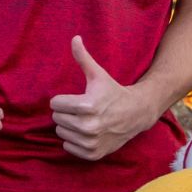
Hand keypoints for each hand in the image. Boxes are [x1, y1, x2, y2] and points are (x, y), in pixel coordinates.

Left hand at [50, 35, 151, 160]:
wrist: (137, 113)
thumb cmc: (113, 92)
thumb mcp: (98, 75)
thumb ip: (83, 57)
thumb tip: (74, 38)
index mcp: (87, 106)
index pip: (54, 104)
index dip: (64, 99)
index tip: (79, 98)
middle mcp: (89, 126)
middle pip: (56, 118)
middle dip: (66, 112)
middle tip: (82, 110)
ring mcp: (92, 142)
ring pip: (60, 133)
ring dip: (69, 127)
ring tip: (85, 120)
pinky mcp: (94, 153)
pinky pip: (68, 148)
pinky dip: (74, 141)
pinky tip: (87, 133)